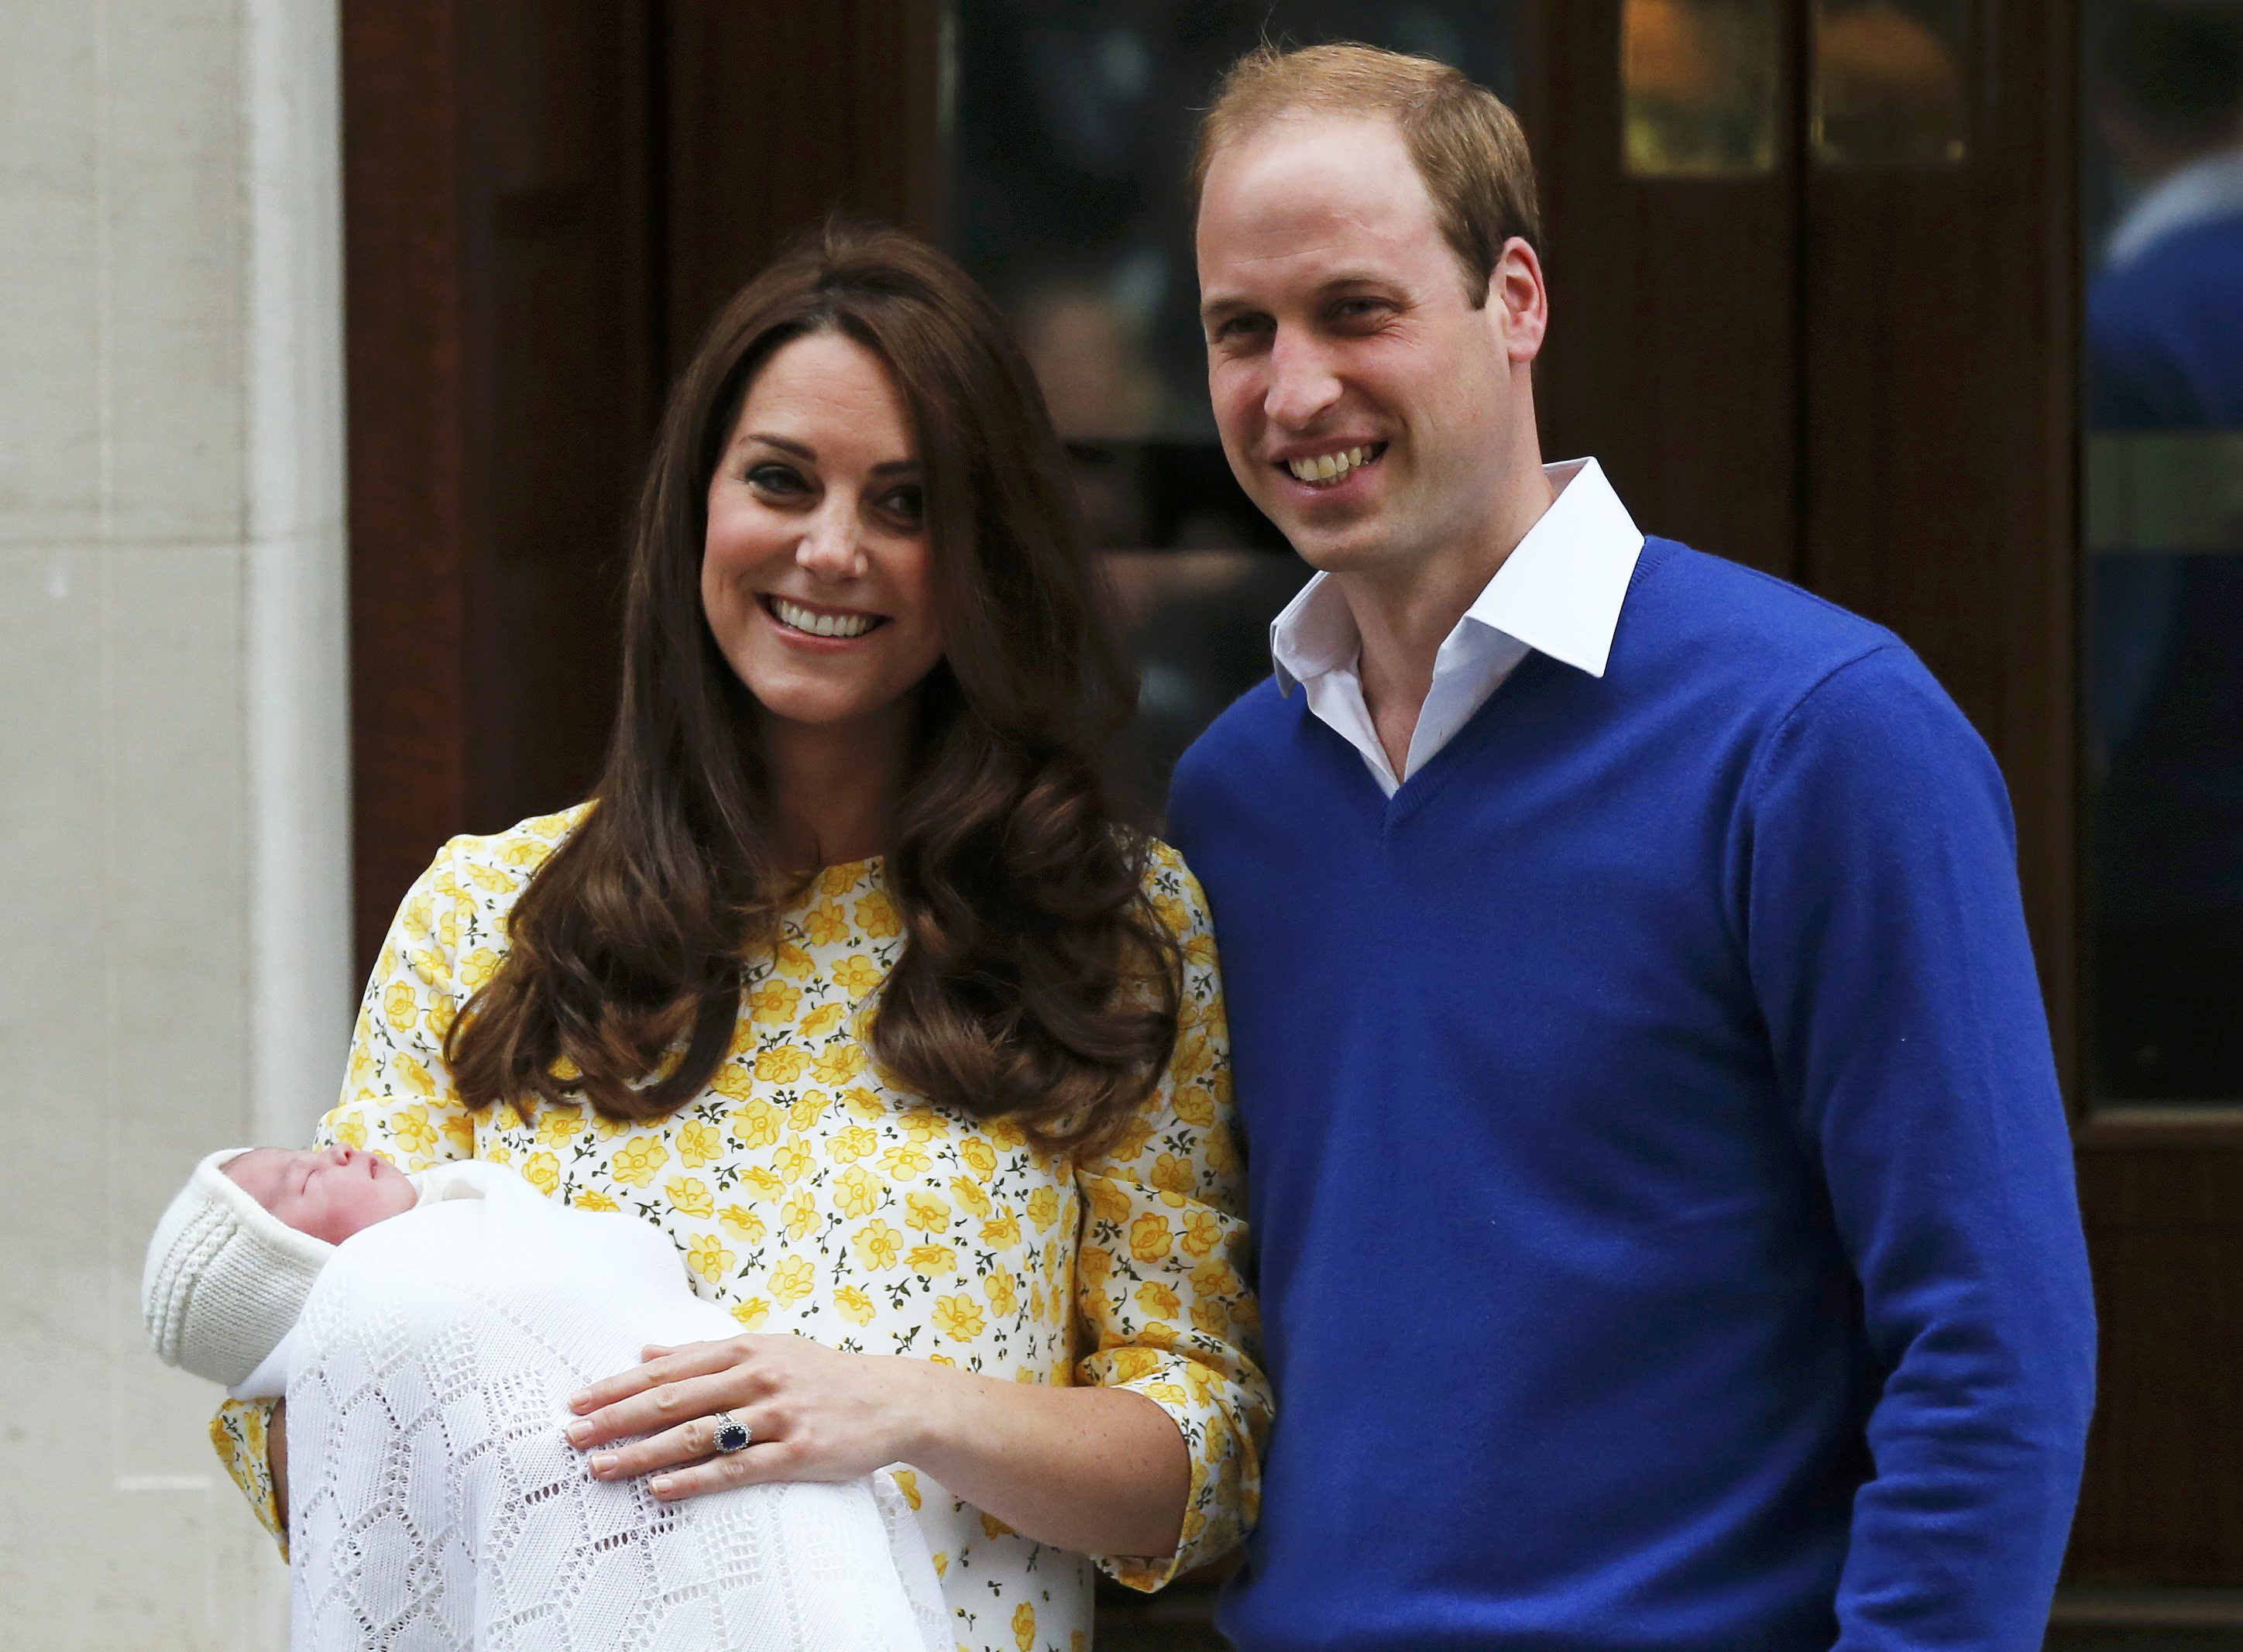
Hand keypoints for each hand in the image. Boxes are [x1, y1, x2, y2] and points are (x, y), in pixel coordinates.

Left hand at [562, 1334, 940, 1501]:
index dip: (619, 1385)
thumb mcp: (767, 1350)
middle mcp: (758, 1376)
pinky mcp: (797, 1451)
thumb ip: (706, 1353)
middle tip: (572, 1435)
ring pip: (698, 1434)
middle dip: (617, 1418)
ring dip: (644, 1452)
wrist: (892, 1399)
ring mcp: (778, 1414)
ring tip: (601, 1466)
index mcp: (746, 1349)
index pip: (668, 1368)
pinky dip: (695, 1478)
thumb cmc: (822, 1376)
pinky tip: (661, 1489)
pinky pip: (737, 1468)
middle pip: (674, 1398)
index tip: (577, 1401)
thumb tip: (646, 1350)